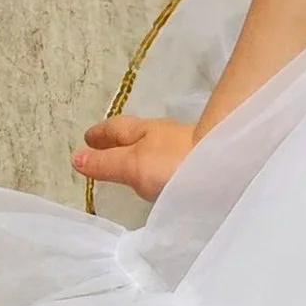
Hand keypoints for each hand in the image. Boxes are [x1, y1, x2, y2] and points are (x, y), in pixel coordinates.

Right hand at [72, 114, 194, 202]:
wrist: (229, 166)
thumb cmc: (176, 164)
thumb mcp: (133, 166)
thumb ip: (107, 164)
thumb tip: (75, 157)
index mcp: (145, 131)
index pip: (116, 129)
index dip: (100, 135)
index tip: (87, 139)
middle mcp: (166, 134)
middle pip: (137, 135)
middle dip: (120, 142)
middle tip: (105, 149)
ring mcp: (188, 144)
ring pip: (158, 145)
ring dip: (143, 152)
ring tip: (134, 166)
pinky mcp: (204, 159)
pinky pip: (176, 158)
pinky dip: (163, 163)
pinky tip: (168, 176)